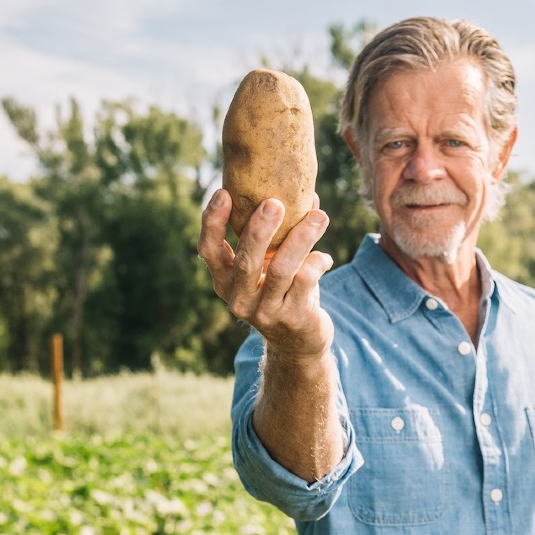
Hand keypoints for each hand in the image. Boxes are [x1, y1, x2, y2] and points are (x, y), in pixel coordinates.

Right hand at [197, 188, 334, 360]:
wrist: (298, 341)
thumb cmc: (281, 291)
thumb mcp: (268, 266)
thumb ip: (278, 234)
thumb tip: (308, 193)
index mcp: (225, 281)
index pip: (209, 251)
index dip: (212, 222)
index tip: (224, 192)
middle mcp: (239, 299)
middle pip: (246, 261)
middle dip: (260, 229)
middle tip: (275, 203)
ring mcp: (266, 312)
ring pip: (282, 270)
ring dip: (301, 239)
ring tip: (319, 216)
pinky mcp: (293, 318)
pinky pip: (305, 283)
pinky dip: (316, 263)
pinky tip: (325, 257)